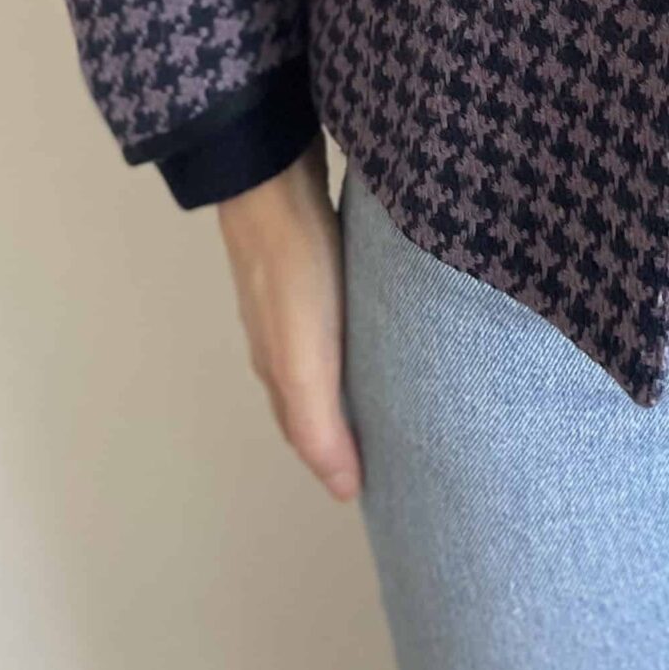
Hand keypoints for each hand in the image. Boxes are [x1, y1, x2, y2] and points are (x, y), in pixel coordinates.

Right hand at [215, 133, 362, 501]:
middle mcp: (280, 336)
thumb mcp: (304, 359)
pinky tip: (379, 323)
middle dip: (346, 423)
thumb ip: (318, 423)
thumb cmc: (295, 273)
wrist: (273, 179)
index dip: (335, 459)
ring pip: (325, 352)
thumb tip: (345, 491)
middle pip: (314, 396)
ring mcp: (294, 292)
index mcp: (277, 367)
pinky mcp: (314, 255)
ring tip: (394, 390)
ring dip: (352, 377)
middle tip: (395, 442)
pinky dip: (356, 332)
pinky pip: (337, 310)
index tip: (376, 481)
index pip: (306, 432)